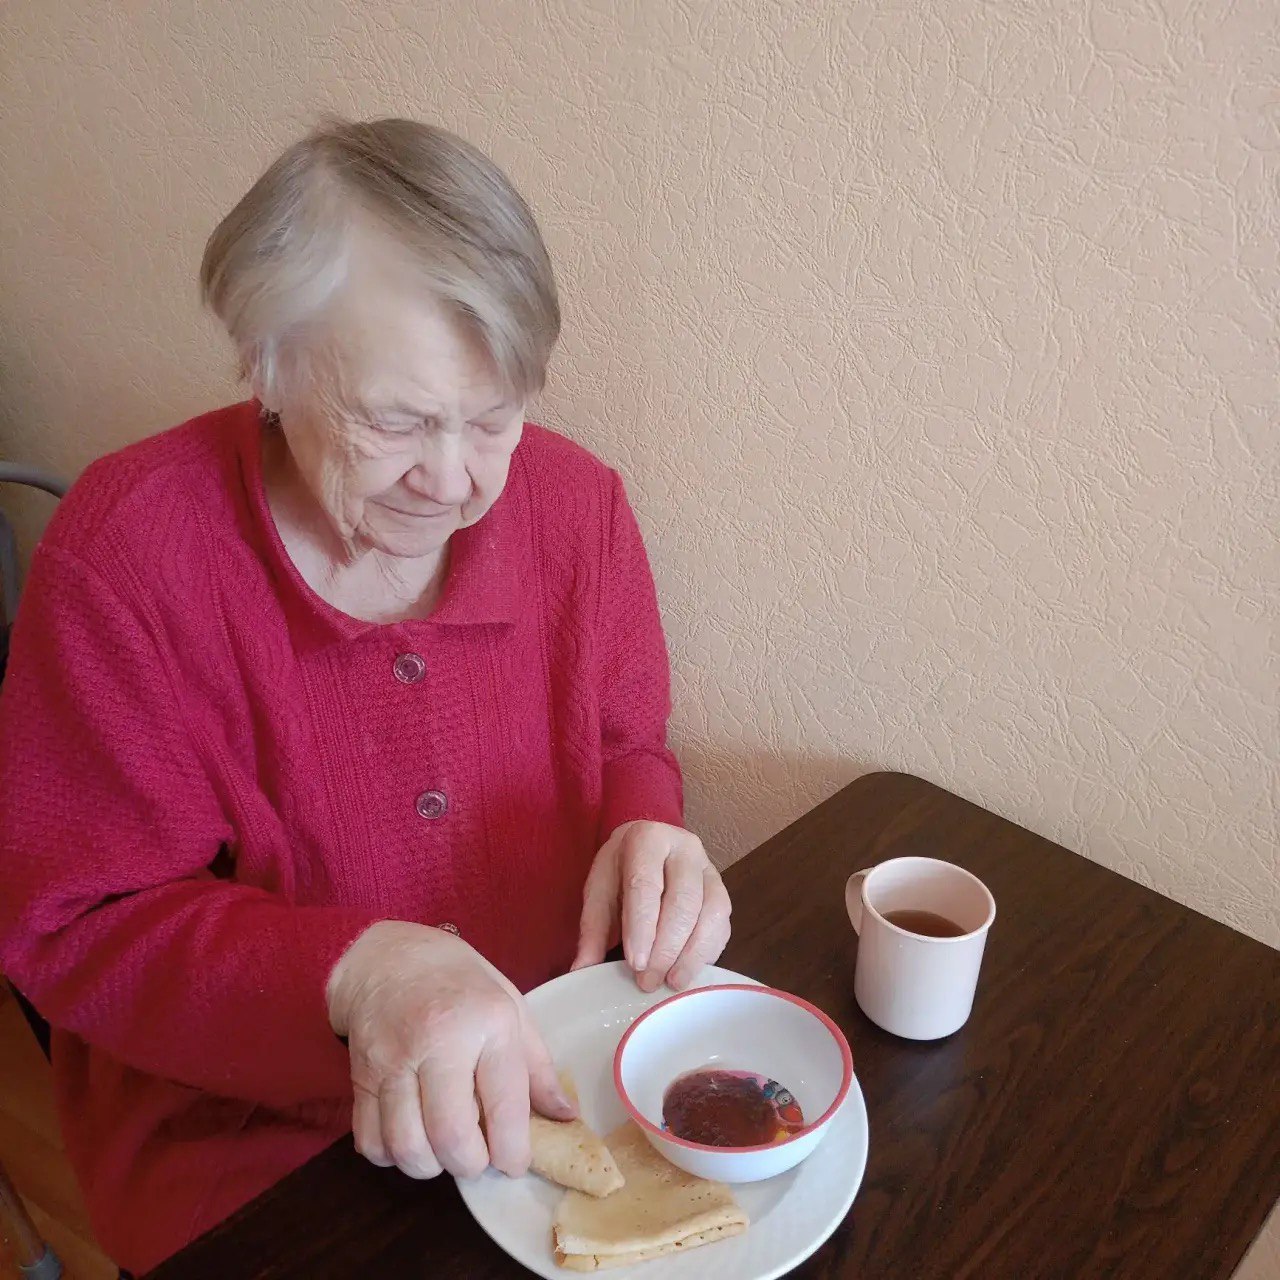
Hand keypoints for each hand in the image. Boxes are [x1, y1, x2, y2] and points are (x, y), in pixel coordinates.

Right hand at [327, 921, 573, 1180]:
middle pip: (452, 1136)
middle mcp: (438, 1040)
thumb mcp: (510, 1006)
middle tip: (478, 1157)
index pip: (504, 1106)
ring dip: (431, 1165)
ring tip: (444, 1148)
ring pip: (407, 1147)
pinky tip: (411, 1136)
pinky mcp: (359, 1075)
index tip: (515, 1162)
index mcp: (487, 1021)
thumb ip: (537, 1066)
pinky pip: (372, 1141)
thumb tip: (566, 1116)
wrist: (388, 955)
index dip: (514, 1152)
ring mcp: (393, 1059)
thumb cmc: (460, 981)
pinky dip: (392, 1155)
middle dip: (471, 1165)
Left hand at [572, 821, 731, 992]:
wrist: (648, 849)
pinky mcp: (722, 890)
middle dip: (667, 947)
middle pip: (684, 901)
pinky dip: (707, 953)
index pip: (646, 884)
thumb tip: (581, 971)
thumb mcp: (598, 892)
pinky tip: (688, 971)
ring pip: (712, 912)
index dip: (642, 927)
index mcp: (647, 840)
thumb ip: (592, 930)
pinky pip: (722, 924)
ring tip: (671, 982)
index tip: (636, 963)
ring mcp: (709, 868)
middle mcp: (685, 848)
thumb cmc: (620, 872)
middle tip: (649, 980)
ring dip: (692, 954)